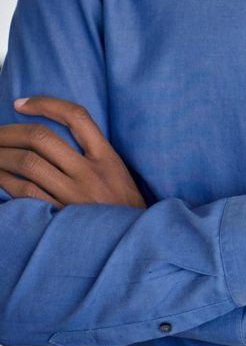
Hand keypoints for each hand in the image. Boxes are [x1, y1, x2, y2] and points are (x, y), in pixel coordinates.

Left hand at [0, 96, 146, 208]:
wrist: (133, 241)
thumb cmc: (122, 208)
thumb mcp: (117, 174)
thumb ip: (93, 156)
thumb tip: (51, 141)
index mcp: (107, 157)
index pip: (77, 117)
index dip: (46, 104)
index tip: (21, 103)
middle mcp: (90, 172)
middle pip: (42, 138)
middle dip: (9, 132)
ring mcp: (73, 195)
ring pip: (28, 164)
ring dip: (0, 156)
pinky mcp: (60, 216)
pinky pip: (25, 193)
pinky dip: (5, 181)